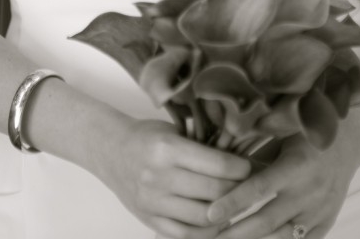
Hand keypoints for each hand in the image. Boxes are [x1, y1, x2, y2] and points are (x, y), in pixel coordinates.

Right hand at [95, 117, 251, 237]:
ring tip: (234, 203)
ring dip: (225, 213)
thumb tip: (240, 158)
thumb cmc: (147, 136)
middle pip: (214, 193)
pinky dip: (206, 231)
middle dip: (237, 190)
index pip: (217, 164)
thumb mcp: (173, 130)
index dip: (240, 167)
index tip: (249, 166)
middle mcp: (159, 177)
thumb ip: (201, 146)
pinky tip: (216, 220)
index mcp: (167, 148)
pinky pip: (185, 234)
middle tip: (248, 185)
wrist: (111, 150)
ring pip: (203, 218)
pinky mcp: (150, 219)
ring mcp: (153, 202)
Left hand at [205, 134, 357, 238]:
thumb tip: (221, 167)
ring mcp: (319, 211)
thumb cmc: (306, 134)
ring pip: (282, 237)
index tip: (211, 213)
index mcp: (296, 164)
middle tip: (210, 238)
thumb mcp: (280, 135)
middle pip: (268, 220)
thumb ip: (255, 155)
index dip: (234, 202)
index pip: (260, 187)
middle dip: (236, 233)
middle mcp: (309, 191)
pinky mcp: (325, 224)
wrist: (347, 142)